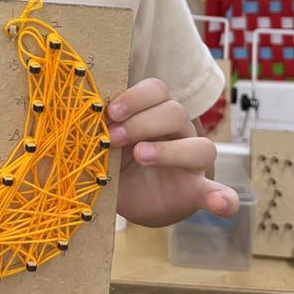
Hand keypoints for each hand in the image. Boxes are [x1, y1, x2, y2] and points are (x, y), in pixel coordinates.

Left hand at [107, 77, 239, 226]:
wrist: (131, 198)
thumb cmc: (116, 161)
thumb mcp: (104, 143)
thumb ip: (96, 130)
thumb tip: (70, 122)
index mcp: (155, 113)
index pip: (157, 90)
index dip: (135, 97)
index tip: (110, 111)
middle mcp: (179, 132)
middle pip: (176, 112)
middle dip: (142, 122)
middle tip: (114, 138)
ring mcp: (192, 163)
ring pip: (201, 146)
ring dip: (171, 151)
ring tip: (142, 156)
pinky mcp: (197, 192)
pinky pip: (220, 192)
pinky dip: (223, 197)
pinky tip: (220, 203)